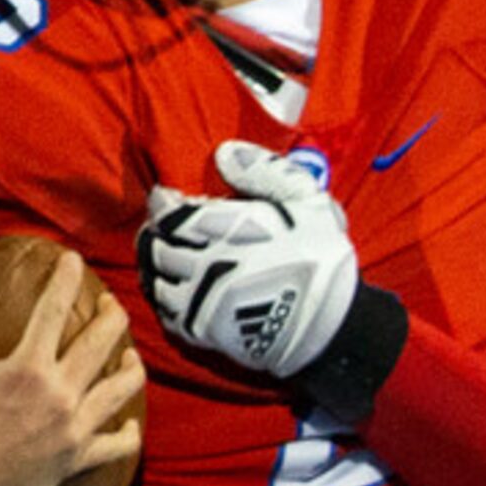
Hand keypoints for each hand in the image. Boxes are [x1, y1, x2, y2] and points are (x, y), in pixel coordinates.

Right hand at [0, 252, 146, 485]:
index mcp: (26, 368)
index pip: (54, 309)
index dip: (65, 277)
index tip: (72, 258)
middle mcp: (58, 394)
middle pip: (104, 339)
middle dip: (112, 313)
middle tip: (109, 303)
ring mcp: (73, 428)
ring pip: (124, 387)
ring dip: (132, 364)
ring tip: (129, 354)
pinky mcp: (78, 459)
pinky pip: (120, 444)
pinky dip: (128, 431)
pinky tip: (127, 419)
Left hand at [140, 142, 358, 377]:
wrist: (330, 325)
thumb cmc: (322, 257)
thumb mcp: (308, 200)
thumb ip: (265, 171)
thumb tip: (225, 153)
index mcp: (230, 230)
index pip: (172, 214)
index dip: (162, 204)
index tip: (165, 197)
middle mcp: (208, 265)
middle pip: (158, 247)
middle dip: (154, 233)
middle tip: (159, 225)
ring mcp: (203, 301)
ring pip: (156, 281)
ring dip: (154, 266)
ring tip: (161, 254)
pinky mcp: (205, 332)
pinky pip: (167, 314)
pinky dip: (164, 298)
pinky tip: (173, 288)